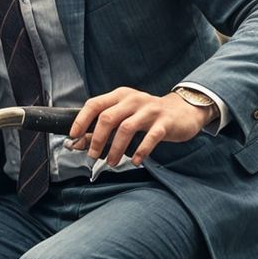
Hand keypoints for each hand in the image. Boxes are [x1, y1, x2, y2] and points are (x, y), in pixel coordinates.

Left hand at [69, 87, 210, 169]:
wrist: (184, 110)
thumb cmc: (148, 115)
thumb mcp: (125, 115)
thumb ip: (103, 127)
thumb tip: (78, 143)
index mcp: (120, 96)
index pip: (95, 104)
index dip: (82, 120)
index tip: (74, 136)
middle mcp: (133, 100)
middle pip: (108, 117)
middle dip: (97, 139)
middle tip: (92, 155)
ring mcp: (150, 110)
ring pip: (126, 128)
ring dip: (115, 148)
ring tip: (111, 162)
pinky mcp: (165, 122)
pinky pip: (150, 137)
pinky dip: (140, 151)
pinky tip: (134, 161)